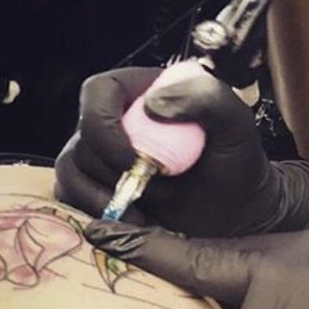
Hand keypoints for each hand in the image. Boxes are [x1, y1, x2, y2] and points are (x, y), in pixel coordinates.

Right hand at [54, 67, 308, 237]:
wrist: (236, 210)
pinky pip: (70, 194)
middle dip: (117, 170)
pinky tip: (137, 219)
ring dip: (110, 194)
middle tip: (163, 188)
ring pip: (72, 168)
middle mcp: (118, 116)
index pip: (99, 91)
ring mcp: (103, 150)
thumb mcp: (237, 125)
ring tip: (156, 203)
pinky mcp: (95, 183)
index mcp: (147, 89)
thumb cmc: (238, 162)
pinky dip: (97, 210)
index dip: (103, 123)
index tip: (136, 158)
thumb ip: (208, 99)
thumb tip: (151, 105)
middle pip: (83, 136)